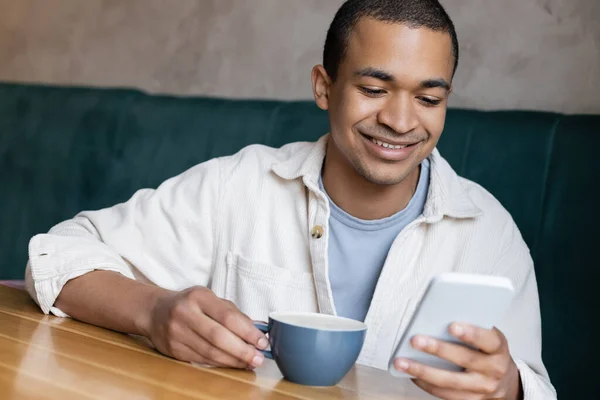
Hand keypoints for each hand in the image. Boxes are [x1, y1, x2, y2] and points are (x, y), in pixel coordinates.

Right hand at [141, 286, 268, 368]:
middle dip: (242, 350)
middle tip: (258, 358)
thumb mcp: (210, 298)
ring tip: (249, 363)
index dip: (247, 332)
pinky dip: (220, 364)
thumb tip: (257, 331)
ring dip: (233, 361)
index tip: (262, 341)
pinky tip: (232, 364)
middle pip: (218, 337)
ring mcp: (176, 333)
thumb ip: (232, 312)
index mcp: (199, 296)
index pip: (227, 316)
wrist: (154, 312)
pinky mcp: (173, 350)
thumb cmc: (190, 304)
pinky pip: (201, 360)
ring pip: (210, 352)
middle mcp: (185, 314)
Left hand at [393, 323, 522, 399]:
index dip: (471, 333)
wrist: (506, 382)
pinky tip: (411, 374)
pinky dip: (425, 384)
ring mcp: (482, 388)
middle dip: (438, 349)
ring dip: (423, 371)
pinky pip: (445, 394)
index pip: (488, 340)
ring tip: (402, 362)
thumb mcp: (488, 337)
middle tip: (416, 340)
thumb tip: (438, 316)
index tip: (452, 326)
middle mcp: (493, 370)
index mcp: (498, 348)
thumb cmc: (488, 351)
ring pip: (450, 381)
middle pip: (465, 360)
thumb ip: (470, 327)